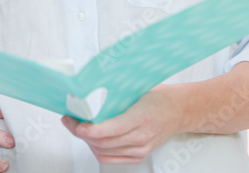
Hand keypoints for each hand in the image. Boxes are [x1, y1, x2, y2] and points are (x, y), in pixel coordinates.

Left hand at [62, 86, 181, 163]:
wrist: (178, 110)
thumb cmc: (157, 98)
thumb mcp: (136, 90)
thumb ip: (115, 96)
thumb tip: (87, 94)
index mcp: (141, 117)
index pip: (110, 129)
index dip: (89, 129)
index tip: (76, 122)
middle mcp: (141, 137)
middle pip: (102, 142)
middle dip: (81, 132)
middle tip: (70, 120)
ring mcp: (140, 149)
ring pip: (103, 152)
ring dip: (86, 141)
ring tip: (77, 127)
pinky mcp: (139, 156)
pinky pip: (110, 159)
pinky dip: (96, 150)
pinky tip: (91, 139)